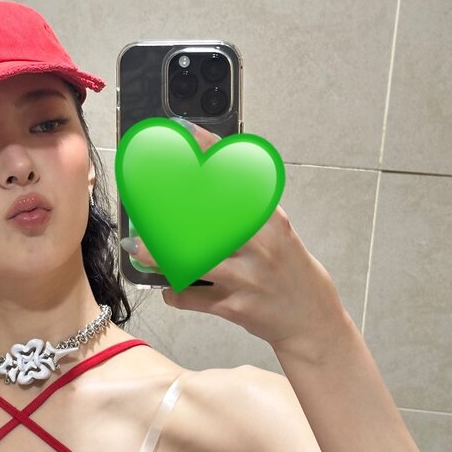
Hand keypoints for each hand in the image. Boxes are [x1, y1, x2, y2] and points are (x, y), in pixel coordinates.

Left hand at [126, 122, 347, 354]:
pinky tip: (170, 287)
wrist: (313, 321)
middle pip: (208, 216)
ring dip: (160, 254)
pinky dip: (176, 292)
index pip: (239, 176)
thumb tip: (204, 186)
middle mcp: (262, 244)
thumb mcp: (277, 234)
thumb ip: (246, 212)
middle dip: (170, 207)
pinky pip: (194, 297)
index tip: (184, 130)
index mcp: (272, 220)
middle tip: (143, 201)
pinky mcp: (237, 307)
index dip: (210, 150)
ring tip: (138, 248)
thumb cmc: (289, 272)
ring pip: (194, 259)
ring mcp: (249, 277)